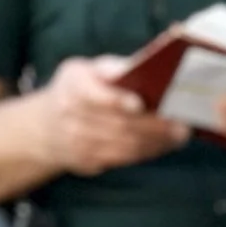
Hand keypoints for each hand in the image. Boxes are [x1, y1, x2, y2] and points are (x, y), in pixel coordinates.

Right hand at [33, 56, 187, 177]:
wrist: (45, 127)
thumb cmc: (77, 90)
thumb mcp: (85, 70)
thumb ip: (111, 68)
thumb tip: (142, 65)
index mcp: (73, 87)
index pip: (96, 95)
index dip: (118, 100)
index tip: (140, 103)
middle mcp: (71, 116)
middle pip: (118, 124)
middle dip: (153, 125)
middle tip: (181, 124)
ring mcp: (78, 142)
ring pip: (125, 145)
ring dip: (156, 141)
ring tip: (179, 134)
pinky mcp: (87, 162)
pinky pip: (124, 159)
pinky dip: (148, 151)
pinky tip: (164, 144)